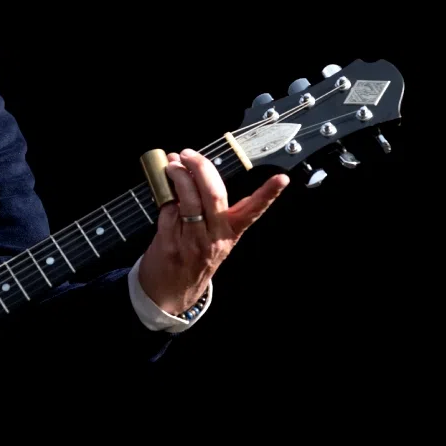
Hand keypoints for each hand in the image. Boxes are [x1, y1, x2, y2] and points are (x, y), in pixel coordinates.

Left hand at [138, 148, 289, 314]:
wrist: (171, 292)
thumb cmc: (194, 258)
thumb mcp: (213, 237)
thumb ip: (212, 208)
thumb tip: (195, 170)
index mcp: (231, 233)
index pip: (253, 211)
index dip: (268, 194)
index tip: (282, 178)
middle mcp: (215, 237)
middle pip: (214, 194)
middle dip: (201, 167)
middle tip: (189, 154)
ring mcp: (193, 241)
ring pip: (188, 199)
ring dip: (178, 176)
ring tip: (172, 165)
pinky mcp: (170, 243)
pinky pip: (168, 210)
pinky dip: (164, 196)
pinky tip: (163, 193)